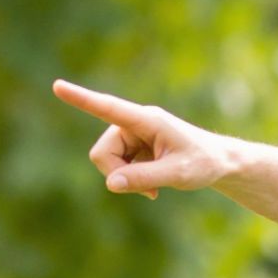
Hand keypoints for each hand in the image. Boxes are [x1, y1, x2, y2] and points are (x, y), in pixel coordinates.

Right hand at [53, 79, 232, 199]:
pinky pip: (116, 167)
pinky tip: (152, 186)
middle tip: (148, 191)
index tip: (58, 86)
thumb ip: (144, 178)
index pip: (109, 108)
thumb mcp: (178, 174)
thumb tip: (111, 184)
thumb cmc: (203, 163)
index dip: (82, 99)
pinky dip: (129, 179)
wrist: (219, 163)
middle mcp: (135, 123)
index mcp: (148, 120)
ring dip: (125, 178)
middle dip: (117, 174)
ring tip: (154, 188)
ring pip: (107, 160)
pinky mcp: (133, 146)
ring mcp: (132, 134)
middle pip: (103, 152)